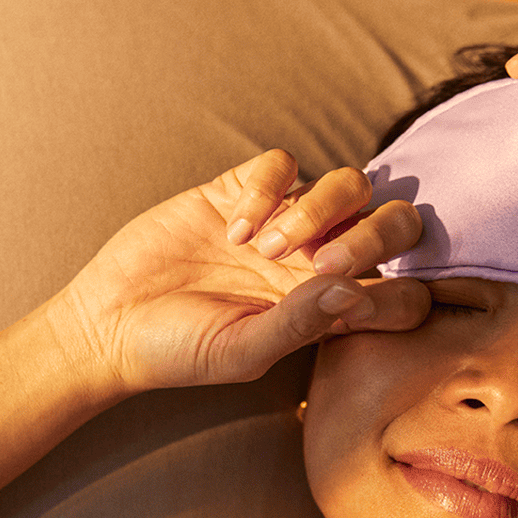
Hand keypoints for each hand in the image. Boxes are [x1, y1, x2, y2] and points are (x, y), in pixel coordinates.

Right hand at [47, 148, 427, 395]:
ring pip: (349, 185)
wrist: (111, 324)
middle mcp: (320, 262)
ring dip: (319, 210)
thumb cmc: (180, 352)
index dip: (402, 294)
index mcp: (334, 309)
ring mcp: (284, 221)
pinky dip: (267, 189)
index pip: (407, 293)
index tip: (352, 309)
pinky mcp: (241, 189)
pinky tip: (234, 228)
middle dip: (377, 236)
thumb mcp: (242, 352)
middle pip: (395, 223)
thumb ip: (300, 325)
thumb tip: (354, 292)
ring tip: (265, 248)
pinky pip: (282, 164)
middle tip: (325, 261)